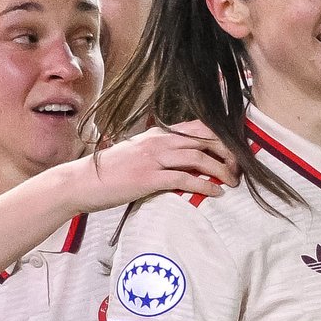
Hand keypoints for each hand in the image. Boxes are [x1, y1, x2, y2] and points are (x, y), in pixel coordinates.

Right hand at [71, 121, 237, 211]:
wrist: (81, 182)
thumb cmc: (109, 171)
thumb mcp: (136, 153)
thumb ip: (158, 152)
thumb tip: (182, 159)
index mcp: (157, 134)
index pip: (198, 127)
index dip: (221, 136)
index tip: (236, 150)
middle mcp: (158, 142)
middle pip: (205, 139)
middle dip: (228, 153)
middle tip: (238, 168)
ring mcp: (153, 159)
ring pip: (199, 157)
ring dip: (221, 170)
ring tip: (232, 182)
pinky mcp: (149, 178)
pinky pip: (185, 179)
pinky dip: (204, 186)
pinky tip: (215, 193)